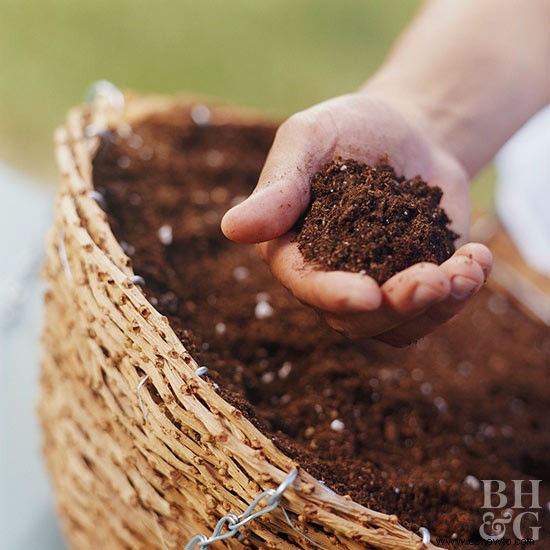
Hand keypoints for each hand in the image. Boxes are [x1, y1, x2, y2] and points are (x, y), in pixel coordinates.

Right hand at [221, 92, 491, 345]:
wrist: (407, 130)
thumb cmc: (349, 129)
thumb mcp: (310, 138)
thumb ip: (279, 184)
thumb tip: (232, 228)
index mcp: (294, 248)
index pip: (305, 284)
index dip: (333, 296)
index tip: (367, 295)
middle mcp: (330, 276)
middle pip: (354, 318)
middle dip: (396, 306)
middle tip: (434, 280)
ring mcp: (375, 285)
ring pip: (396, 324)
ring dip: (435, 306)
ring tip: (466, 269)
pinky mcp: (413, 283)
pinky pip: (432, 311)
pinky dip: (458, 293)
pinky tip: (476, 259)